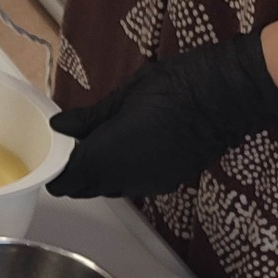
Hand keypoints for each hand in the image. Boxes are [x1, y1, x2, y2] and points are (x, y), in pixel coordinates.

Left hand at [47, 33, 277, 201]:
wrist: (225, 96)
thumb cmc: (173, 86)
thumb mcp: (122, 95)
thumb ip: (88, 118)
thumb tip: (59, 126)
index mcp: (104, 158)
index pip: (66, 181)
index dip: (56, 174)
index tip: (52, 160)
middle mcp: (122, 180)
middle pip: (86, 190)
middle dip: (75, 176)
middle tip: (73, 151)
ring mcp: (147, 185)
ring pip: (111, 190)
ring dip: (100, 177)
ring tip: (100, 149)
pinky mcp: (168, 184)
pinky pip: (135, 187)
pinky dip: (124, 176)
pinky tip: (130, 153)